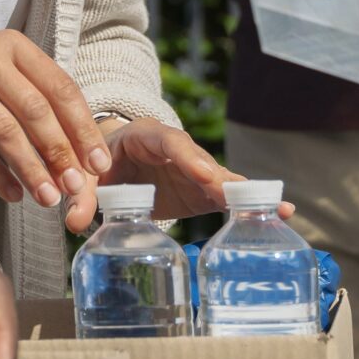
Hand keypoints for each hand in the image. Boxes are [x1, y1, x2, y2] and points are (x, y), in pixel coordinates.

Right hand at [0, 26, 111, 210]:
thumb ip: (28, 95)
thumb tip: (73, 149)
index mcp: (12, 46)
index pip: (61, 88)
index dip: (83, 129)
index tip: (99, 163)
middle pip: (36, 111)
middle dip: (61, 154)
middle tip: (77, 188)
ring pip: (5, 131)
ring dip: (31, 169)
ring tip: (47, 198)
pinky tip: (11, 194)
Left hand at [69, 119, 295, 230]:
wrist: (110, 162)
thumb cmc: (99, 161)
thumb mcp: (87, 175)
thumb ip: (82, 195)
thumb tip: (75, 223)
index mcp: (146, 135)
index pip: (170, 142)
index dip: (188, 157)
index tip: (204, 174)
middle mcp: (177, 150)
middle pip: (202, 160)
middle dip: (219, 177)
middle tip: (234, 195)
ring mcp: (194, 170)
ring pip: (221, 178)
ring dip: (242, 193)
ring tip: (275, 208)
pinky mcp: (202, 190)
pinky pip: (228, 195)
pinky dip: (251, 203)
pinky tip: (284, 212)